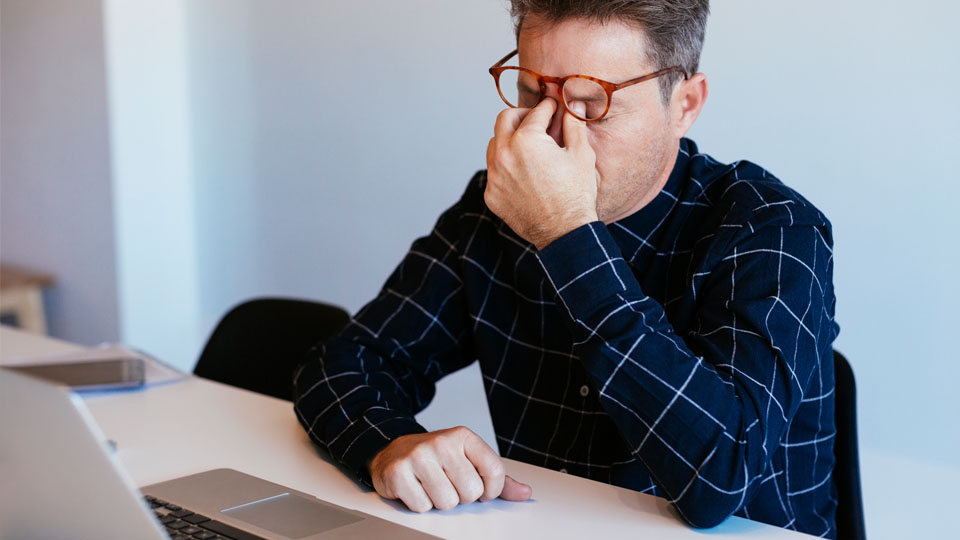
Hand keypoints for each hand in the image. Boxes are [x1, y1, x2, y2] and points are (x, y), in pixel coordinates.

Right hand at [368, 426, 531, 511]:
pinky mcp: (398, 473)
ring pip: (447, 502)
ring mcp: (418, 456)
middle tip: (449, 485)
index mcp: (463, 436)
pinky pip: (422, 507)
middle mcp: (441, 442)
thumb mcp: (468, 461)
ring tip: (431, 486)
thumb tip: (525, 493)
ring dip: (440, 502)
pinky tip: (416, 489)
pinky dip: (420, 504)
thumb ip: (498, 478)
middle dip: (461, 497)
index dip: (492, 490)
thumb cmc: (436, 459)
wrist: (393, 452)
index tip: (482, 491)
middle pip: (470, 491)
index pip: (494, 470)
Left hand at [485, 98, 599, 249]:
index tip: (552, 106)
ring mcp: (494, 176)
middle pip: (504, 119)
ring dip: (509, 140)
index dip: (548, 106)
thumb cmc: (576, 194)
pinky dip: (505, 166)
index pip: (535, 112)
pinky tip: (523, 172)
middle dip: (521, 115)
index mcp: (526, 140)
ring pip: (494, 144)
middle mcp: (504, 154)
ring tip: (528, 147)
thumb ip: (573, 125)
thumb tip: (573, 105)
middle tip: (535, 120)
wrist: (564, 232)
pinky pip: (494, 171)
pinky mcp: (491, 194)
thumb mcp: (581, 154)